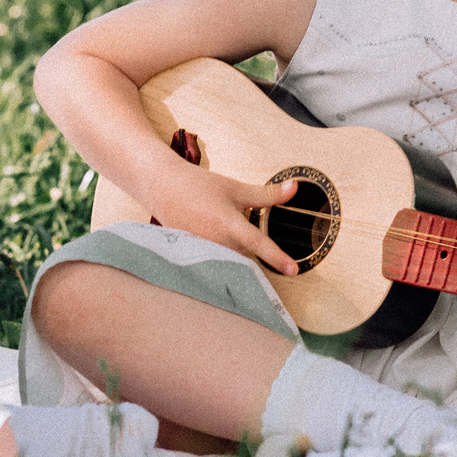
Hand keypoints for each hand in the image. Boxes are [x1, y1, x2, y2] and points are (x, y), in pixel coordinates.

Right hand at [143, 162, 301, 276]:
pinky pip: (218, 262)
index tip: (293, 270)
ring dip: (237, 250)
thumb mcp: (236, 188)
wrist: (162, 187)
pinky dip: (223, 255)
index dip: (277, 257)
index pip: (258, 244)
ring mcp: (204, 253)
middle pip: (248, 255)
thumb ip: (267, 195)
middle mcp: (216, 243)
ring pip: (233, 260)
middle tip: (238, 229)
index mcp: (229, 224)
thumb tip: (293, 189)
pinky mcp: (195, 258)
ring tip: (219, 230)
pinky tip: (212, 237)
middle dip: (253, 247)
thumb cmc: (198, 186)